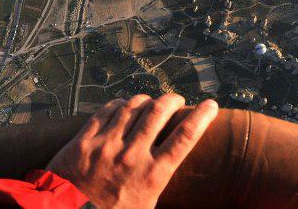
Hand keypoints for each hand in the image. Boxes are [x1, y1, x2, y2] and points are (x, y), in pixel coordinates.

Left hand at [47, 94, 217, 208]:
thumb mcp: (146, 205)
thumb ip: (159, 182)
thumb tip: (173, 165)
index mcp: (152, 176)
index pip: (185, 138)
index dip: (201, 117)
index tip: (211, 105)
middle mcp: (132, 157)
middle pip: (159, 113)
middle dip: (172, 100)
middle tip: (176, 99)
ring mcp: (107, 145)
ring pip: (133, 107)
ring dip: (145, 100)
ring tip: (150, 102)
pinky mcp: (86, 140)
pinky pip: (107, 110)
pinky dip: (119, 104)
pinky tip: (123, 106)